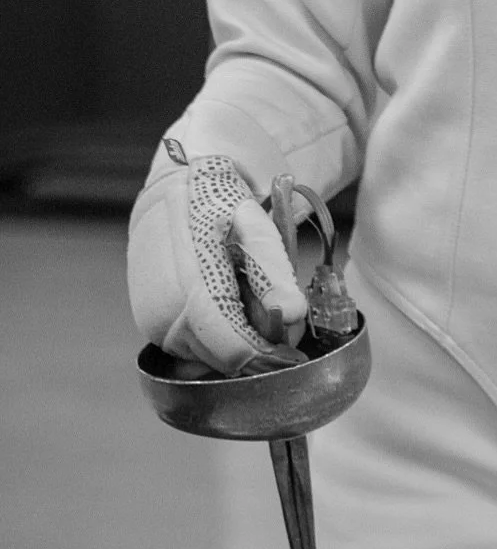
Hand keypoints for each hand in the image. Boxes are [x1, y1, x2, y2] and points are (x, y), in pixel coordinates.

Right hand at [128, 140, 308, 373]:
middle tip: (273, 311)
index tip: (293, 351)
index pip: (236, 354)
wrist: (175, 188)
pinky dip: (216, 334)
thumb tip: (293, 316)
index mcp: (190, 296)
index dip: (270, 357)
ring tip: (245, 296)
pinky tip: (224, 301)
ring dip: (236, 339)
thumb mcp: (255, 230)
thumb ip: (274, 276)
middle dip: (256, 345)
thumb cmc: (219, 205)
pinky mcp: (152, 324)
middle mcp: (164, 318)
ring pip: (208, 356)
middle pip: (224, 360)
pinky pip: (192, 346)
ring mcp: (154, 324)